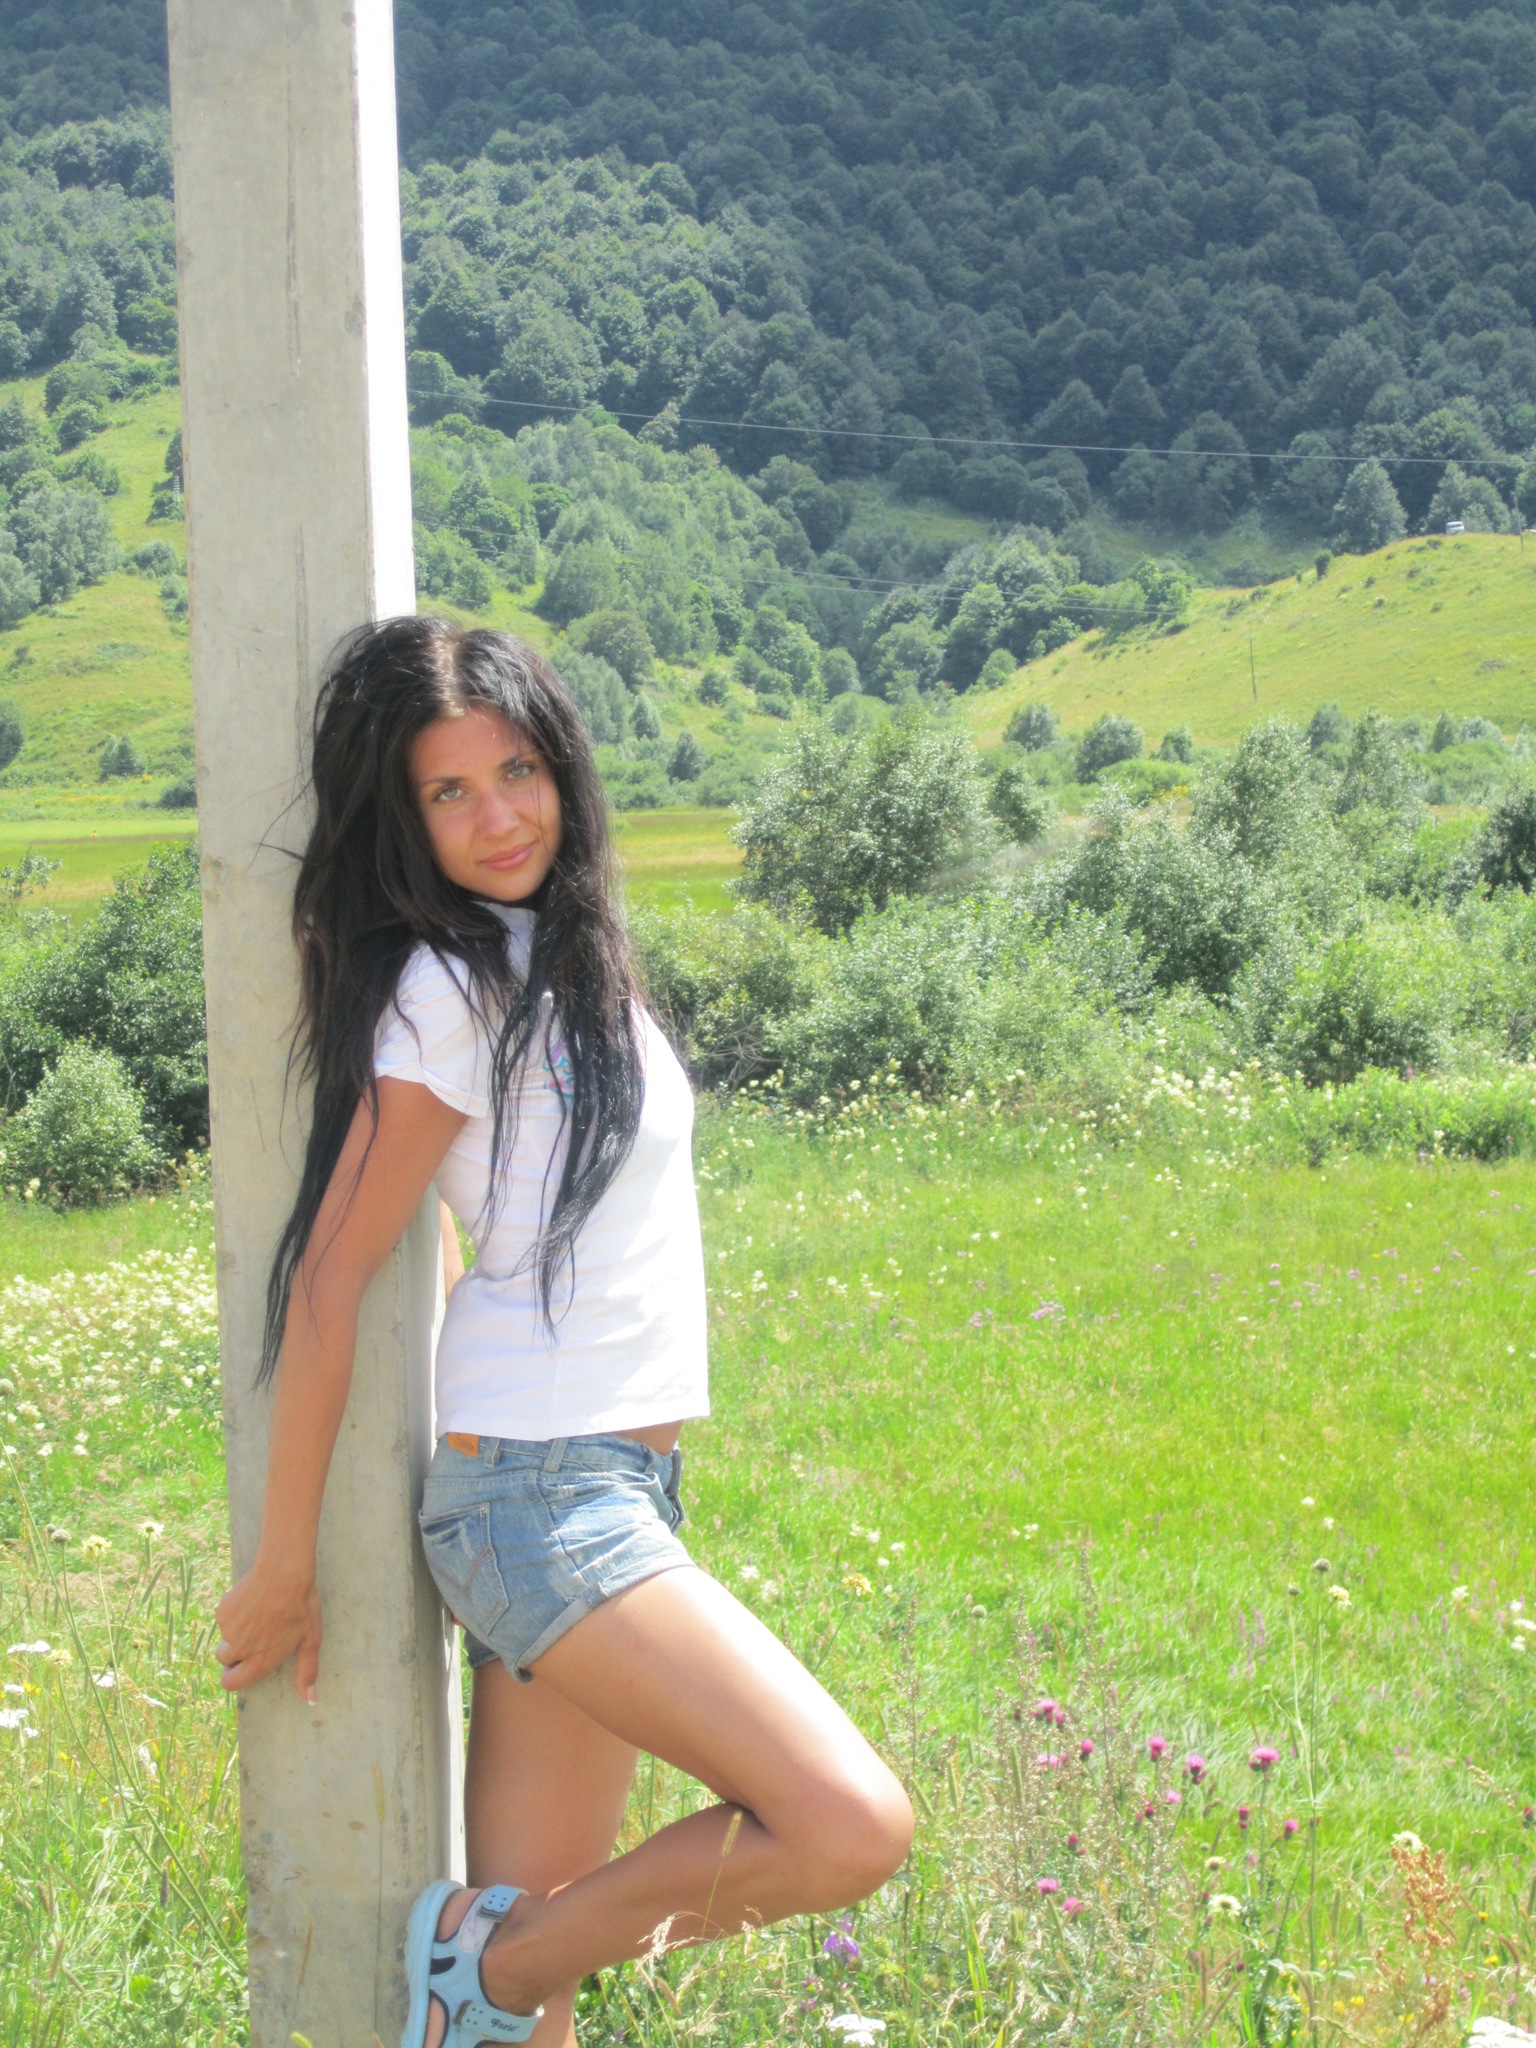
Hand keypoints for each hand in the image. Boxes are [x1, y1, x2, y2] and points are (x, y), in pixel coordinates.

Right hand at [215, 1562, 322, 1701]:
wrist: (284, 1572)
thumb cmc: (301, 1606)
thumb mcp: (310, 1640)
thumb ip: (307, 1671)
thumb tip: (310, 1700)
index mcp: (259, 1662)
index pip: (230, 1684)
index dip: (235, 1676)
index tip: (244, 1665)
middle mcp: (239, 1650)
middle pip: (224, 1661)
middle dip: (233, 1654)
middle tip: (253, 1637)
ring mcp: (228, 1631)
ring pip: (224, 1638)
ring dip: (235, 1633)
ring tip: (258, 1615)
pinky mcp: (223, 1611)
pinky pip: (224, 1618)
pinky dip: (233, 1614)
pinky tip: (252, 1601)